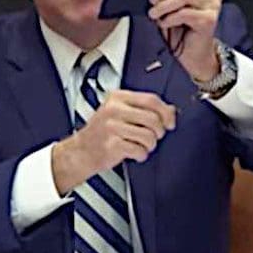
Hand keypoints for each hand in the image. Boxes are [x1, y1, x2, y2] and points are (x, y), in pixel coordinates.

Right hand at [52, 90, 175, 193]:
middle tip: (152, 136)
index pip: (152, 100)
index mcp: (118, 97)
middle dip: (159, 132)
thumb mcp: (121, 113)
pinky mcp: (111, 145)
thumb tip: (171, 110)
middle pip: (153, 119)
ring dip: (150, 145)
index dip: (166, 113)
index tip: (170, 122)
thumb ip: (145, 109)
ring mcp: (111, 127)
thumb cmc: (102, 132)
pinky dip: (141, 155)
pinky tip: (134, 153)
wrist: (81, 151)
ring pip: (149, 136)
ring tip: (141, 145)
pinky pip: (139, 150)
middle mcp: (114, 109)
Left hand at [147, 0, 222, 81]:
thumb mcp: (174, 2)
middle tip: (152, 0)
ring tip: (154, 13)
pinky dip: (169, 18)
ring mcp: (214, 5)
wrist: (193, 52)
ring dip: (164, 5)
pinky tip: (164, 22)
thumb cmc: (182, 27)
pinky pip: (184, 13)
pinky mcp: (209, 20)